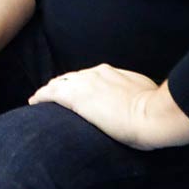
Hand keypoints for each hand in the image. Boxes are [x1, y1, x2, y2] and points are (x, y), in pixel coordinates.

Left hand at [28, 64, 187, 149]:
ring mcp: (85, 84)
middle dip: (61, 85)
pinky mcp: (76, 98)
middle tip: (52, 94)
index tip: (75, 90)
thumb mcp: (145, 93)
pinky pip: (51, 94)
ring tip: (39, 98)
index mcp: (111, 73)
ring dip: (49, 90)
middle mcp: (96, 73)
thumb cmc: (155, 110)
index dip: (79, 83)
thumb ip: (134, 92)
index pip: (88, 76)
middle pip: (71, 77)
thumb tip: (136, 98)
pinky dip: (41, 96)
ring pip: (59, 83)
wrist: (153, 115)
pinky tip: (33, 101)